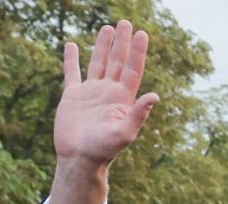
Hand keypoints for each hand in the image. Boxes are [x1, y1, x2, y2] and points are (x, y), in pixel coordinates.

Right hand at [55, 22, 159, 169]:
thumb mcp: (124, 133)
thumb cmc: (103, 150)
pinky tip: (73, 46)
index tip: (142, 34)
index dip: (138, 52)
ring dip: (103, 46)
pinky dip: (72, 59)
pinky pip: (72, 73)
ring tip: (108, 28)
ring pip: (98, 63)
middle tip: (126, 22)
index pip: (133, 70)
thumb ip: (138, 114)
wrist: (79, 158)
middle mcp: (109, 92)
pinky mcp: (73, 96)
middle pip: (118, 61)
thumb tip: (155, 95)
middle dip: (122, 43)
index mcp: (122, 99)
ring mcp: (91, 92)